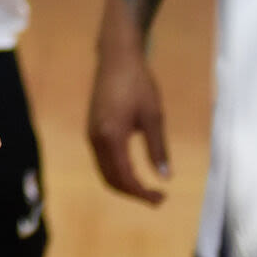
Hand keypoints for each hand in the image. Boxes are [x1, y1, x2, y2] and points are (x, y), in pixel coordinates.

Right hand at [86, 41, 169, 203]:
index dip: (142, 194)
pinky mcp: (92, 128)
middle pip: (111, 179)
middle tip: (157, 197)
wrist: (117, 58)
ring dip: (124, 183)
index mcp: (111, 136)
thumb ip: (158, 148)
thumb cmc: (138, 83)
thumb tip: (165, 177)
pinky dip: (117, 171)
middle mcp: (96, 138)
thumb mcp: (154, 116)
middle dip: (133, 193)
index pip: (125, 177)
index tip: (161, 199)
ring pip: (104, 171)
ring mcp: (91, 133)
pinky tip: (133, 169)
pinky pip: (102, 160)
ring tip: (147, 187)